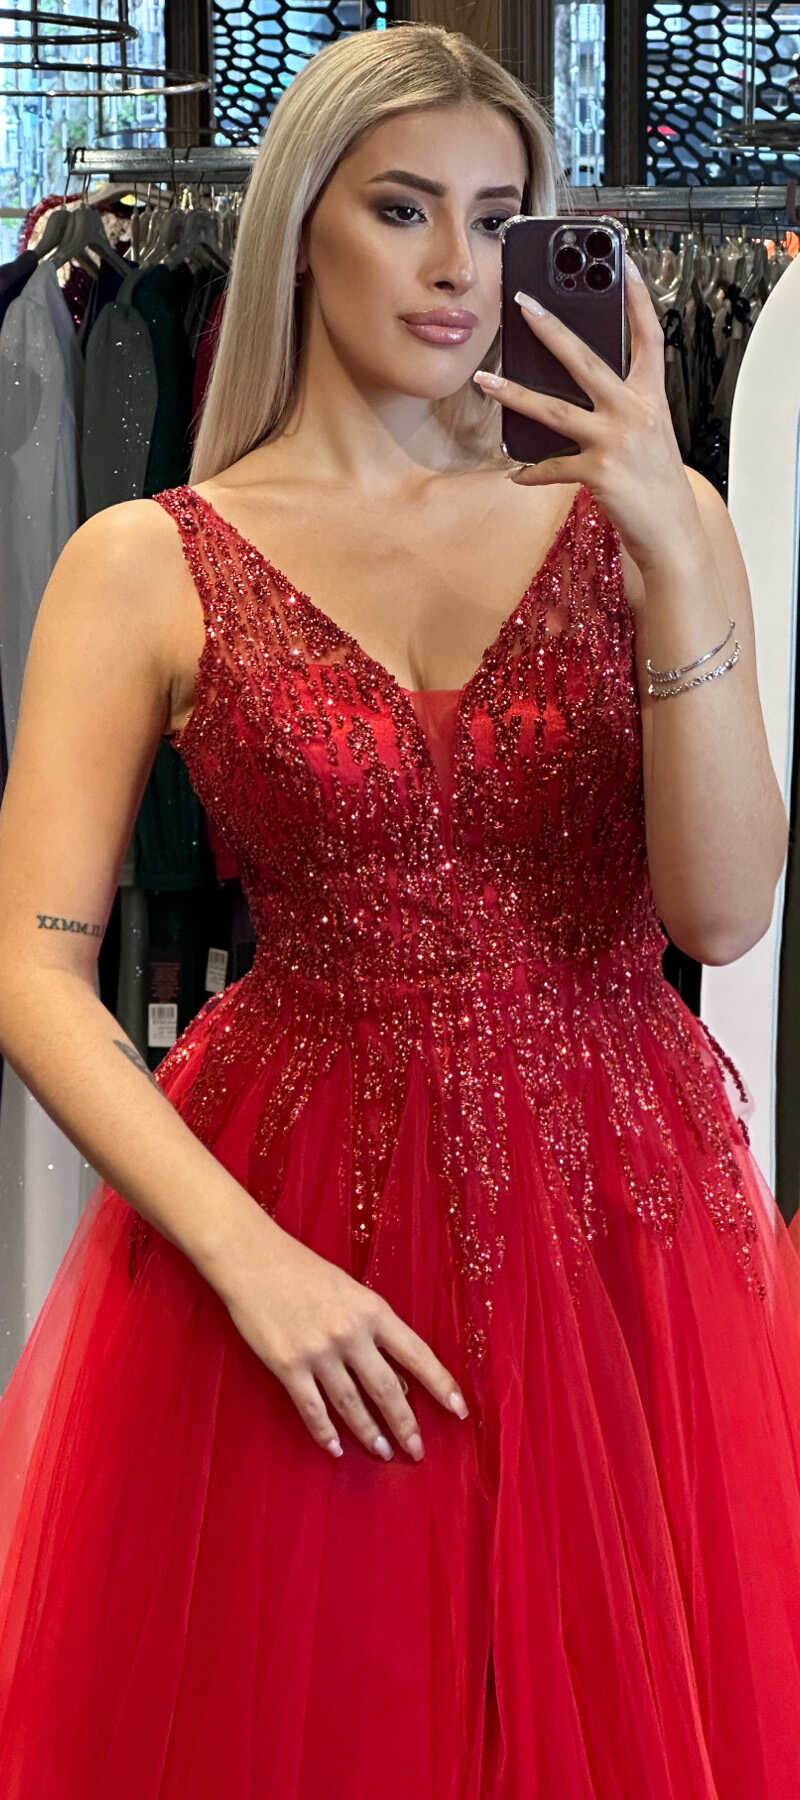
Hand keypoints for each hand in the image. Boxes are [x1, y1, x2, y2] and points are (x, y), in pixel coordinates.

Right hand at [220, 1209, 469, 1462]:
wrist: (254, 1259)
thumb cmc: (304, 1271)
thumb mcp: (350, 1291)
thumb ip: (373, 1329)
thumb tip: (395, 1378)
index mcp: (372, 1310)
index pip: (417, 1354)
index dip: (441, 1385)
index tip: (460, 1410)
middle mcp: (351, 1334)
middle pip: (387, 1389)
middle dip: (406, 1424)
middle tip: (417, 1451)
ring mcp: (319, 1352)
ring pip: (352, 1405)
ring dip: (370, 1433)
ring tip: (383, 1452)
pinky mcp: (288, 1365)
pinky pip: (312, 1408)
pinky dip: (326, 1432)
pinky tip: (336, 1449)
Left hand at [473, 253, 698, 578]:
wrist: (672, 533)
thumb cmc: (656, 483)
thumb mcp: (649, 434)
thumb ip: (621, 408)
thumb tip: (577, 392)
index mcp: (651, 397)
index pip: (649, 336)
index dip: (638, 300)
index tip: (626, 265)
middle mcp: (635, 411)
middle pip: (586, 360)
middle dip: (552, 330)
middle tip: (524, 304)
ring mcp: (616, 440)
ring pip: (555, 409)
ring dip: (515, 394)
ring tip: (485, 381)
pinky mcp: (599, 471)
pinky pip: (551, 467)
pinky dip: (531, 472)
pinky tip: (516, 474)